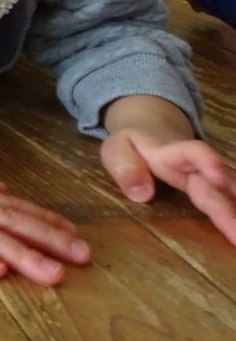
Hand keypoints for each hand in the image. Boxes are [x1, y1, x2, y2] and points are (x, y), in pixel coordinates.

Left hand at [101, 127, 235, 243]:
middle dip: (230, 211)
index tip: (218, 177)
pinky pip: (233, 201)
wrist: (152, 129)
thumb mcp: (117, 151)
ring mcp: (211, 178)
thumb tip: (142, 194)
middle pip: (218, 187)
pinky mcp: (217, 189)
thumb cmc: (132, 144)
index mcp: (171, 152)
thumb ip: (125, 169)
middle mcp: (198, 166)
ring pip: (233, 195)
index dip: (206, 161)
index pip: (192, 152)